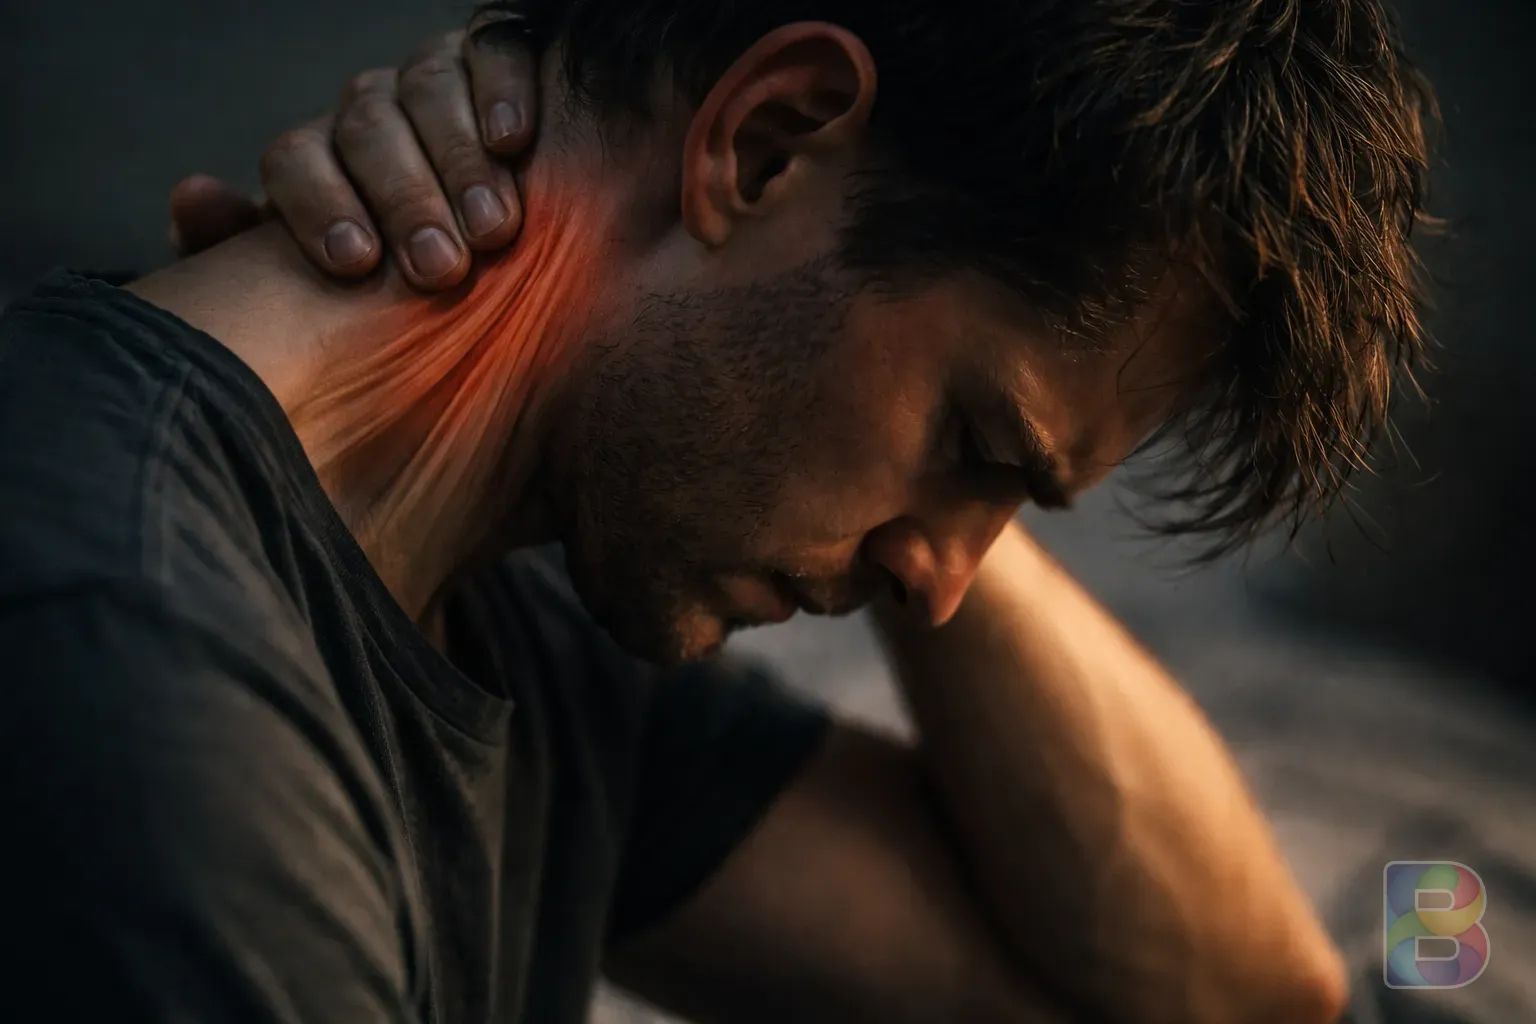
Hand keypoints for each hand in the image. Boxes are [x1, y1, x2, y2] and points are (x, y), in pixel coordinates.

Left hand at [169, 16, 538, 290]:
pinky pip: (495, 50)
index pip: (295, 160)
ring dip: (458, 162)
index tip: (355, 264)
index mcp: (318, 160)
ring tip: (491, 229)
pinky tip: (512, 140)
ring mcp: (433, 82)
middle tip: (438, 268)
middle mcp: (371, 111)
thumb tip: (192, 197)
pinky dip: (502, 87)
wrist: (487, 256)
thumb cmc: (397, 283)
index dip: (318, 206)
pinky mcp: (497, 62)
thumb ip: (239, 250)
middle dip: (403, 198)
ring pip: (428, 90)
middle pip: (369, 130)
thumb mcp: (310, 283)